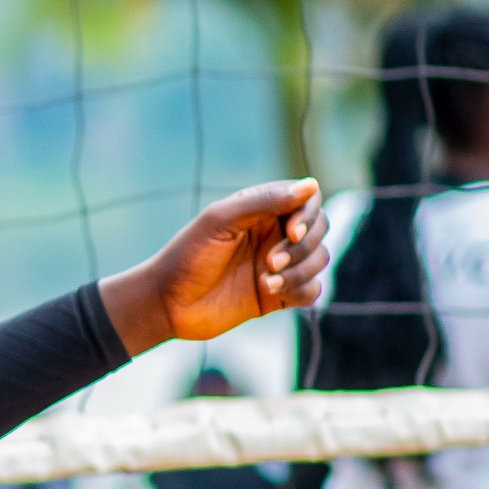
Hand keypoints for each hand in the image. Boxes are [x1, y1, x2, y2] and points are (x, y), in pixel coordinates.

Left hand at [99, 180, 330, 354]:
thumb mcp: (220, 221)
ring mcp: (279, 263)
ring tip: (265, 282)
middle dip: (301, 247)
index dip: (308, 215)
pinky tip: (270, 292)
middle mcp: (273, 233)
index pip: (308, 199)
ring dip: (298, 271)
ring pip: (319, 259)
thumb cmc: (187, 256)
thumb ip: (263, 202)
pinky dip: (300, 290)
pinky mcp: (280, 293)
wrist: (168, 304)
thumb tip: (310, 185)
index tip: (291, 232)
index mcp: (260, 210)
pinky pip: (313, 289)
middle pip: (320, 229)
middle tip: (268, 262)